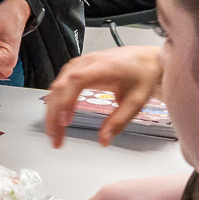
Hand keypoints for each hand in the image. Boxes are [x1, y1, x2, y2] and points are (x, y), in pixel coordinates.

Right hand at [42, 46, 164, 147]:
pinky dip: (56, 103)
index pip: (77, 81)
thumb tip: (103, 140)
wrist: (145, 60)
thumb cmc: (142, 76)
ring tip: (54, 133)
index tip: (65, 121)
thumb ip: (119, 121)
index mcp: (104, 67)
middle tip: (56, 138)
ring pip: (57, 86)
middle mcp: (88, 62)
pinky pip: (60, 85)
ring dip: (52, 111)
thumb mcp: (136, 102)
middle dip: (54, 114)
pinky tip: (56, 117)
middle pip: (61, 86)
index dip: (67, 100)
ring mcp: (80, 64)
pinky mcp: (77, 68)